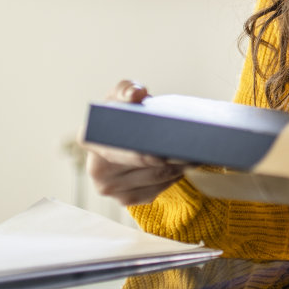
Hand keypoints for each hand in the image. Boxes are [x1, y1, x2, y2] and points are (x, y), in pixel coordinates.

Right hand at [84, 80, 186, 206]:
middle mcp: (95, 169)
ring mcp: (110, 188)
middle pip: (143, 165)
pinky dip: (174, 178)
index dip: (139, 152)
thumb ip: (127, 89)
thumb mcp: (123, 95)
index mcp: (90, 140)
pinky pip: (158, 190)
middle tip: (196, 149)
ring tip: (198, 153)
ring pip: (155, 178)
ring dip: (179, 167)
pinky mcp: (126, 199)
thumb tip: (136, 94)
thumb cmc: (125, 113)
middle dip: (171, 157)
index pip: (116, 149)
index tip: (162, 152)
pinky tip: (185, 166)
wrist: (125, 138)